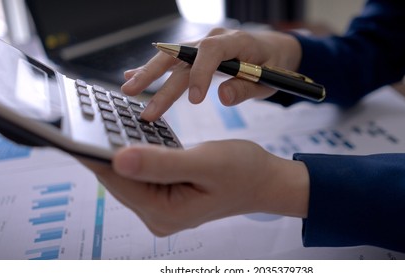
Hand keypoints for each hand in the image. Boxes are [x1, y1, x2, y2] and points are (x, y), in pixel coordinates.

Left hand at [80, 140, 308, 236]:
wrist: (266, 180)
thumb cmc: (244, 171)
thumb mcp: (204, 163)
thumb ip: (161, 162)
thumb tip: (117, 158)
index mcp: (164, 212)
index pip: (117, 180)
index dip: (94, 152)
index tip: (75, 127)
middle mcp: (157, 214)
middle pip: (118, 178)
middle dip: (105, 146)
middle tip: (89, 114)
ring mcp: (160, 206)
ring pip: (128, 172)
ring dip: (119, 146)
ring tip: (104, 118)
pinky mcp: (164, 194)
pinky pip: (141, 169)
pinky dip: (136, 149)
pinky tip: (129, 131)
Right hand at [121, 28, 301, 120]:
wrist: (276, 49)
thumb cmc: (275, 65)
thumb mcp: (270, 79)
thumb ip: (246, 88)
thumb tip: (222, 96)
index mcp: (235, 41)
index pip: (211, 52)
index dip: (200, 74)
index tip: (193, 100)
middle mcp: (213, 39)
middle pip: (181, 56)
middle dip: (157, 75)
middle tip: (136, 95)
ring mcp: (202, 45)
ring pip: (172, 58)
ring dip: (149, 73)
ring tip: (128, 89)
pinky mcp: (197, 54)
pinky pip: (173, 61)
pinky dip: (153, 69)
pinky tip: (132, 76)